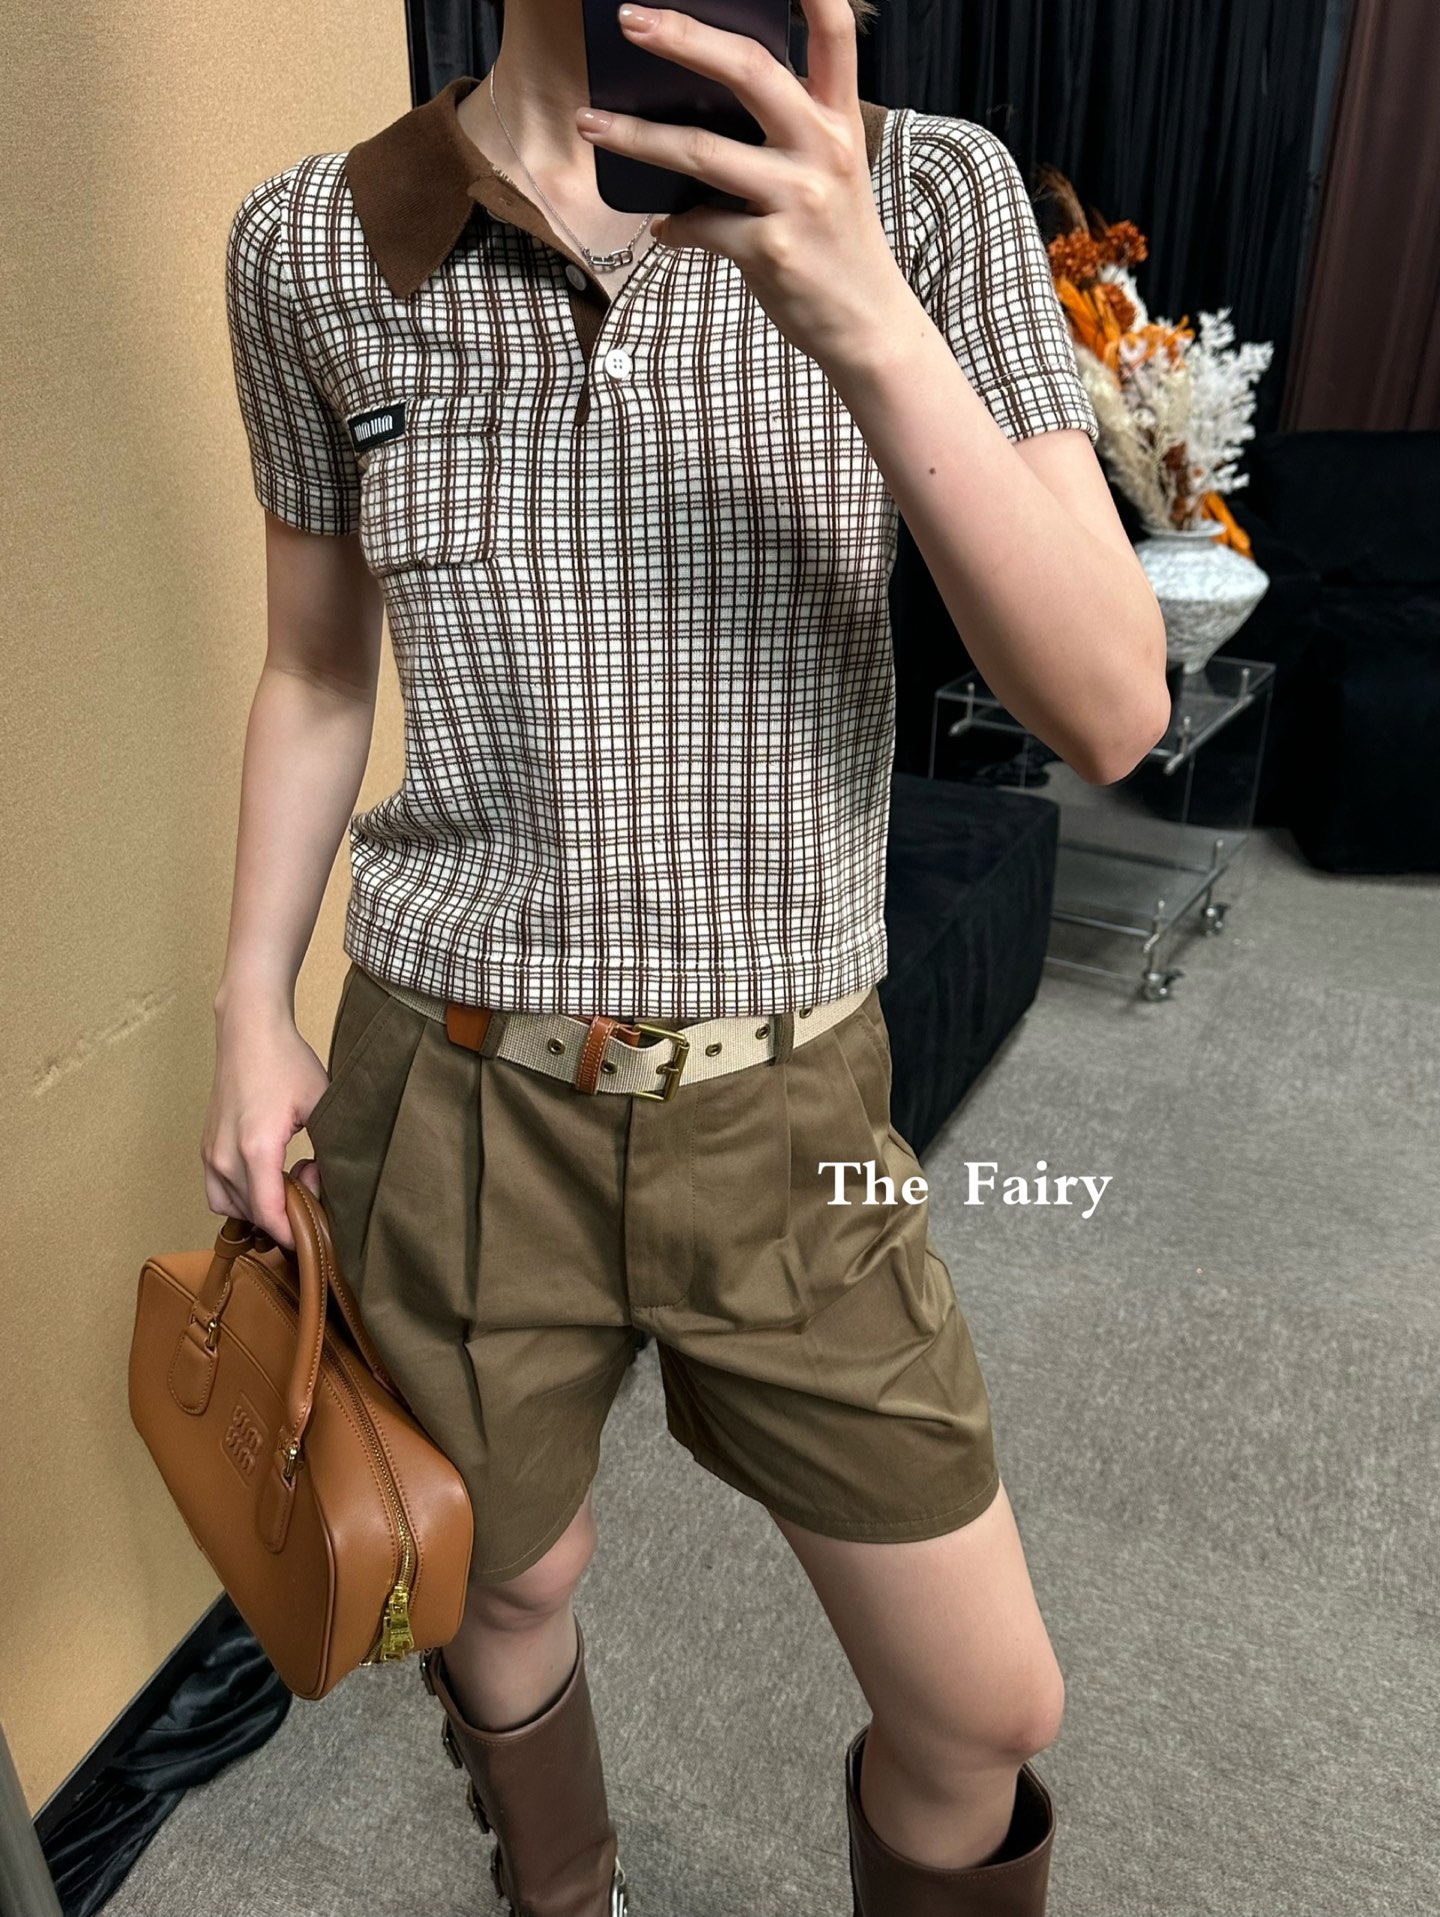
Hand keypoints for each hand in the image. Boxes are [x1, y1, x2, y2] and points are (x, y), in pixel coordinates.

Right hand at [203, 1000, 327, 1250]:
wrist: (248, 1031)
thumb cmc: (286, 1062)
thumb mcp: (321, 1104)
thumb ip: (329, 1149)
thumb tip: (329, 1185)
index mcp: (255, 1147)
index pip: (270, 1214)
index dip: (293, 1234)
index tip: (317, 1237)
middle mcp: (225, 1156)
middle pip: (253, 1215)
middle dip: (286, 1215)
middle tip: (314, 1184)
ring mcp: (210, 1152)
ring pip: (232, 1208)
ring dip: (262, 1207)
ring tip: (291, 1178)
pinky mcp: (206, 1147)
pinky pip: (218, 1192)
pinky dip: (242, 1197)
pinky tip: (269, 1176)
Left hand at [576, 0, 903, 366]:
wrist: (869, 326)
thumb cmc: (836, 245)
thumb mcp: (829, 174)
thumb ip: (785, 134)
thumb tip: (697, 109)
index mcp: (840, 120)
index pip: (836, 32)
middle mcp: (824, 149)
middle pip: (751, 70)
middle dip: (683, 38)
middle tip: (630, 19)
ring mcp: (798, 199)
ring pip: (702, 151)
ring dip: (637, 136)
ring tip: (590, 123)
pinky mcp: (772, 250)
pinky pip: (700, 226)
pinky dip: (674, 228)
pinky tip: (664, 230)